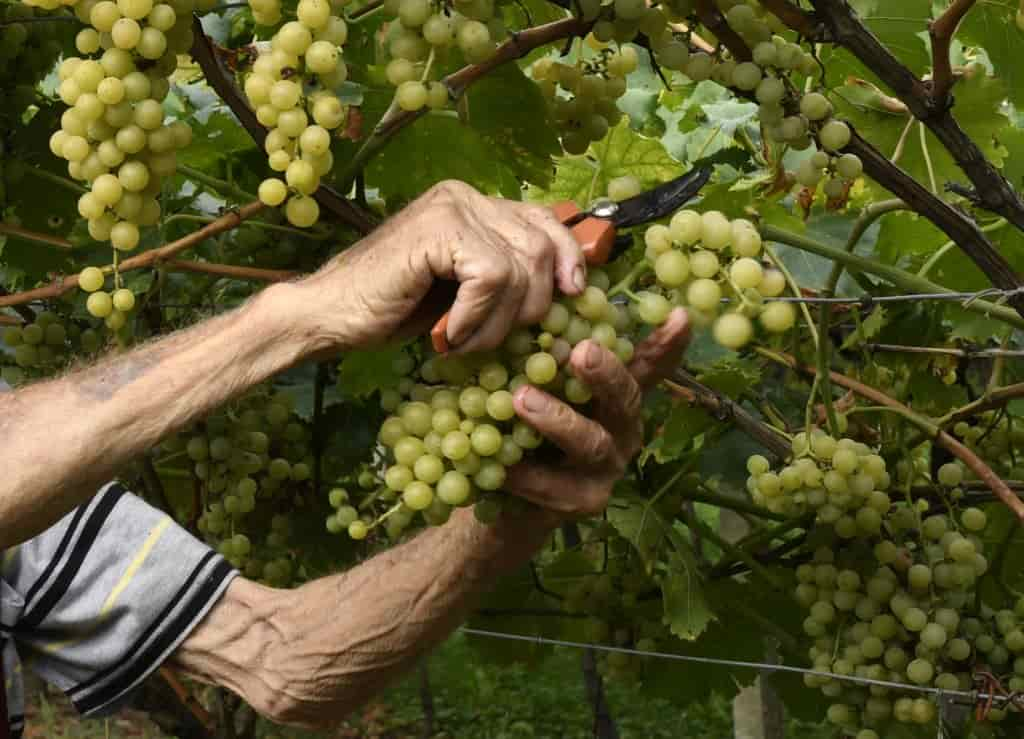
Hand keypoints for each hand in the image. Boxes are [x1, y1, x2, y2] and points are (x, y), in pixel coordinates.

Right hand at [293, 180, 584, 353]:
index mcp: (476, 205)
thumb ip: (506, 279)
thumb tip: (569, 289)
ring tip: (464, 339)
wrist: (332, 315)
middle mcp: (466, 196)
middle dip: (530, 306)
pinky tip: (449, 333)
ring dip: (498, 322)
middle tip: (492, 337)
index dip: (569, 257)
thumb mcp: (465, 294)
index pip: (545, 221)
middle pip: (541, 247)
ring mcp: (452, 207)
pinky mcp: (438, 229)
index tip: (574, 294)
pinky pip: (492, 278)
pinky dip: (476, 318)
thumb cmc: (395, 308)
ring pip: (520, 268)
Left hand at [504, 309, 690, 522]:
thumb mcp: (538, 383)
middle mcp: (622, 428)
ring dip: (557, 419)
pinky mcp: (582, 502)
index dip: (667, 344)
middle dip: (607, 375)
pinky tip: (498, 460)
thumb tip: (544, 291)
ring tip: (522, 398)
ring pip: (592, 442)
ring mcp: (606, 468)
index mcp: (617, 395)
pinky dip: (522, 471)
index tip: (678, 314)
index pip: (649, 365)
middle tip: (582, 352)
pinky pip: (553, 486)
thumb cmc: (528, 426)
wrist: (507, 499)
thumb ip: (548, 349)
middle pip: (626, 398)